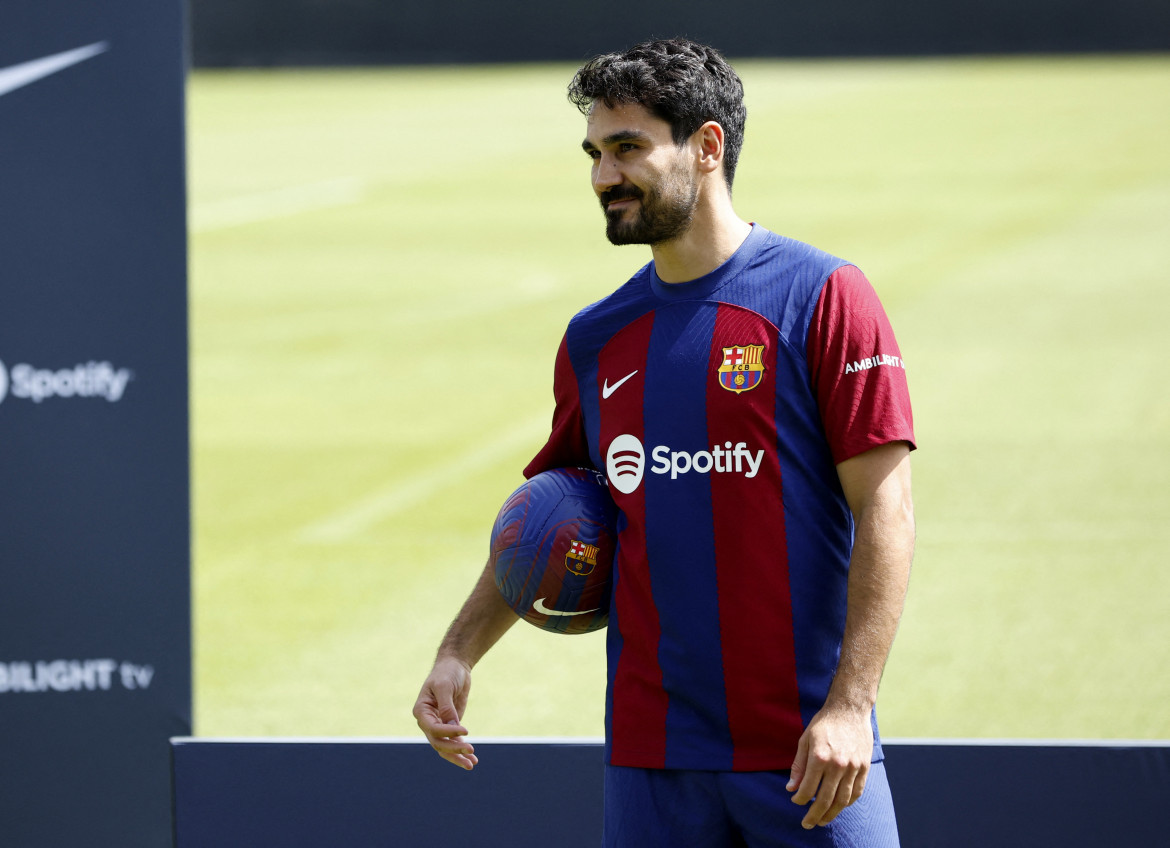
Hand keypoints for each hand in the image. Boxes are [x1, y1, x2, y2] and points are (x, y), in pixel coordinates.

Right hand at [412, 656, 478, 769]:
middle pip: (438, 742)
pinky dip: (462, 751)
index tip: (466, 730)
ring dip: (458, 756)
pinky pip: (453, 742)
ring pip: (445, 747)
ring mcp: (438, 725)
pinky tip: (473, 760)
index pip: (433, 729)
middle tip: (471, 751)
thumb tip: (452, 727)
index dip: (448, 732)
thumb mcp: (445, 687)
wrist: (455, 666)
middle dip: (454, 749)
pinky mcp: (450, 726)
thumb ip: (446, 707)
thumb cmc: (446, 673)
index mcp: (421, 711)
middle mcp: (427, 721)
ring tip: (472, 764)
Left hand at [786, 704, 873, 828]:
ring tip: (822, 820)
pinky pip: (857, 792)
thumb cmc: (824, 723)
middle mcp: (838, 764)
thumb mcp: (805, 740)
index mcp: (819, 757)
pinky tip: (839, 807)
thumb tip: (791, 789)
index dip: (800, 799)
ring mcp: (853, 767)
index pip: (808, 789)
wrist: (850, 709)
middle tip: (807, 824)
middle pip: (825, 799)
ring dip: (832, 813)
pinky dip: (848, 803)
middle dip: (814, 815)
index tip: (796, 802)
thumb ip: (798, 766)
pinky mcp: (864, 767)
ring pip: (842, 800)